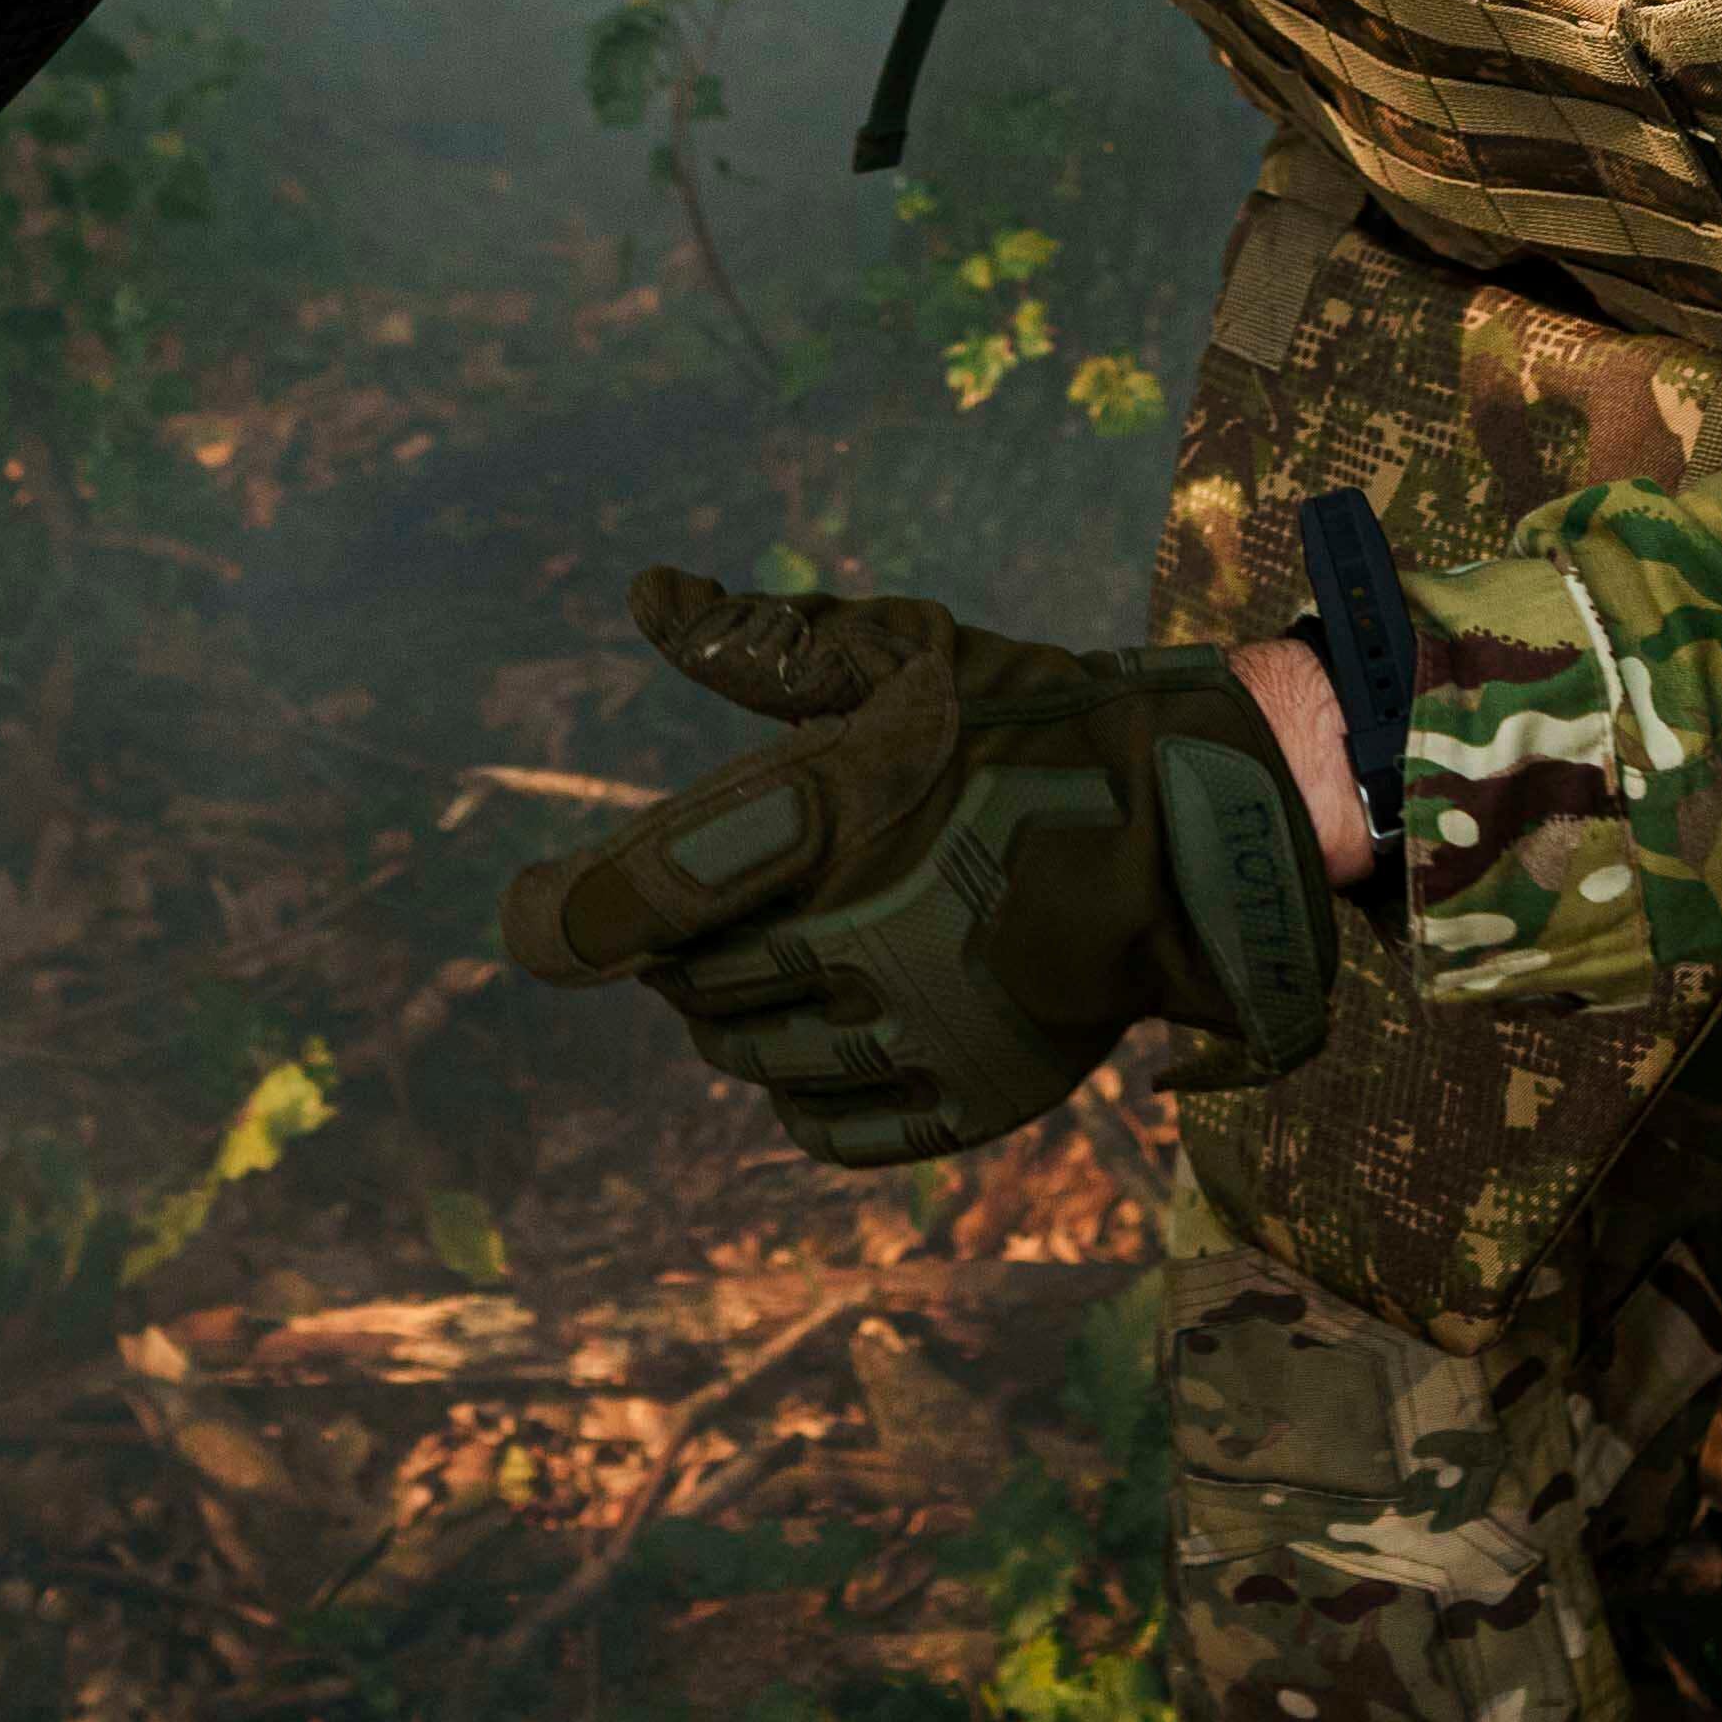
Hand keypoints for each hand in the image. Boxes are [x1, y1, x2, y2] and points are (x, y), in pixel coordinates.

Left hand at [499, 569, 1344, 1164]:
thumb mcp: (906, 654)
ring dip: (739, 1015)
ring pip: (747, 1060)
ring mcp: (913, 1033)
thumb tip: (645, 595)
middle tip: (722, 903)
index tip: (523, 914)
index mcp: (828, 821)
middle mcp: (856, 942)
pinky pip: (824, 1127)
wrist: (1198, 831)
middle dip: (680, 950)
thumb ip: (764, 640)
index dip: (551, 918)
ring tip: (792, 952)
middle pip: (683, 988)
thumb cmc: (1037, 724)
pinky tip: (836, 1025)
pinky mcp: (965, 1099)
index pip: (629, 903)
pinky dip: (803, 1088)